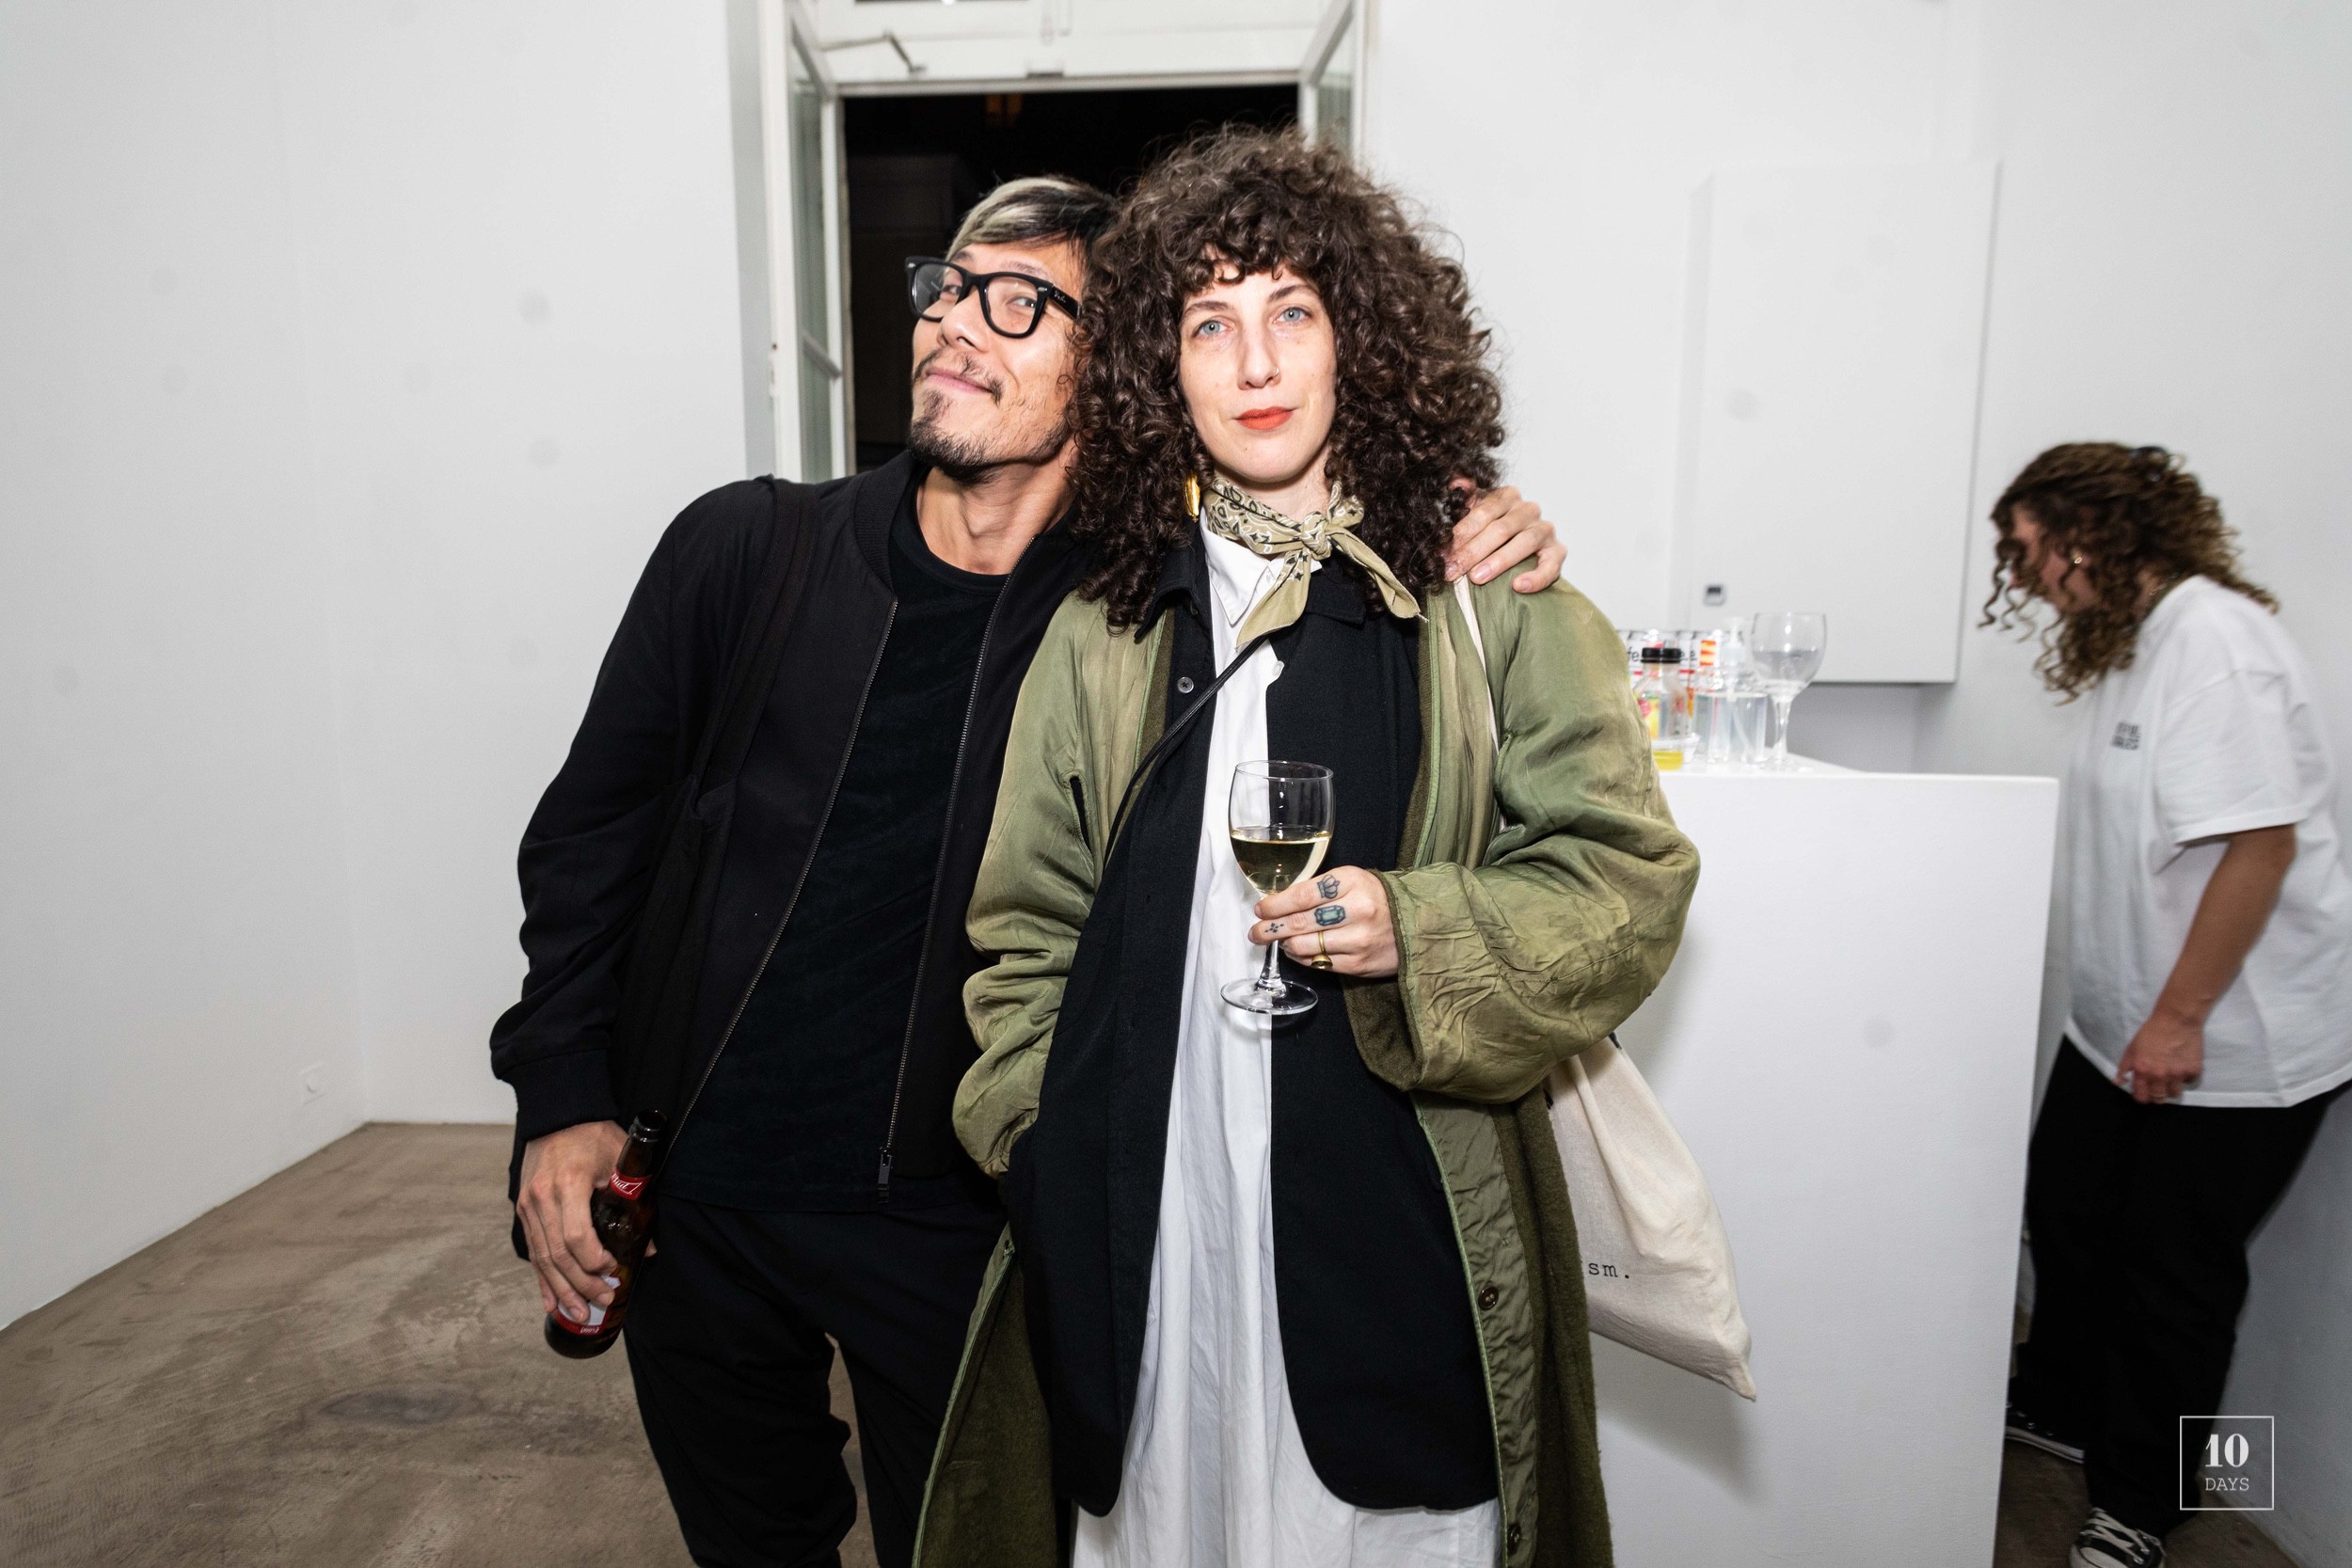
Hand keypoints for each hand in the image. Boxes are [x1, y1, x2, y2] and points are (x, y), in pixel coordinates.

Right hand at [517, 1119, 627, 1322]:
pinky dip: (542, 1279)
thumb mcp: (620, 1159)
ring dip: (562, 1289)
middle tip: (603, 1300)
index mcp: (568, 1183)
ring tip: (579, 1312)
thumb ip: (634, 1199)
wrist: (557, 1113)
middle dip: (582, 1284)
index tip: (614, 1269)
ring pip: (542, 1258)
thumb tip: (648, 1246)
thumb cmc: (592, 1134)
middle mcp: (542, 1198)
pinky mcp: (523, 1209)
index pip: (576, 1236)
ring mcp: (528, 1205)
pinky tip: (550, 1301)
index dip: (594, 1260)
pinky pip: (532, 1250)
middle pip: (558, 1254)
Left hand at [1249, 866, 1398, 978]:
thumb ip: (1320, 889)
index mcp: (1351, 882)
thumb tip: (1280, 903)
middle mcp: (1355, 910)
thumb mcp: (1353, 880)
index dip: (1275, 905)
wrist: (1417, 923)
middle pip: (1299, 922)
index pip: (1302, 895)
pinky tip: (1296, 952)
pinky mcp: (1358, 963)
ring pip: (1305, 945)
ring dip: (1284, 944)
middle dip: (1270, 928)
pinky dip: (1302, 958)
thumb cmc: (1377, 898)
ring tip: (1278, 940)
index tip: (1260, 910)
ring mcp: (1357, 939)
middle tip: (1255, 932)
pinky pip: (1319, 963)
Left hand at [1447, 482, 1563, 593]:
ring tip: (1477, 578)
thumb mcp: (1474, 511)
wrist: (1518, 549)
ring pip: (1525, 542)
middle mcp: (1528, 510)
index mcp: (1507, 496)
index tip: (1443, 553)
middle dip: (1473, 551)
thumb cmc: (1490, 531)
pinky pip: (1551, 565)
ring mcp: (1545, 530)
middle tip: (1453, 570)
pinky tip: (1518, 586)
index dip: (1462, 533)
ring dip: (1499, 561)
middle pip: (1501, 529)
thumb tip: (1454, 484)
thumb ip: (1464, 498)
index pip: (1484, 512)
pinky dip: (1536, 577)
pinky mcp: (1557, 552)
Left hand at [2116, 1009, 2203, 1103]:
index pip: (2141, 1097)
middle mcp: (2160, 1076)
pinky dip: (2185, 1078)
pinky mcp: (2194, 1070)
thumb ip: (2124, 1067)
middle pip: (2159, 1099)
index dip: (2141, 1096)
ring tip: (2170, 1078)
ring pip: (2175, 1094)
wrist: (2176, 1020)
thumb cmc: (2151, 1032)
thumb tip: (2118, 1083)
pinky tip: (2182, 1068)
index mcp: (2143, 1071)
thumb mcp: (2132, 1048)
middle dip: (2156, 1095)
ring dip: (2171, 1089)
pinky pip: (2189, 1082)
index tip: (2144, 1092)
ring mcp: (2178, 1074)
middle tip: (2157, 1086)